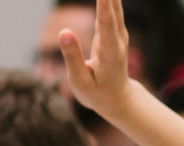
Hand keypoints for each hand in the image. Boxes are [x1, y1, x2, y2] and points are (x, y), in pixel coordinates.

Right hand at [59, 0, 147, 119]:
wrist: (117, 98)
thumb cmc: (96, 93)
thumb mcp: (80, 82)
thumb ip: (72, 57)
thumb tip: (64, 32)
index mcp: (109, 54)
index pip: (107, 24)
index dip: (105, 5)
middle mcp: (118, 40)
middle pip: (114, 9)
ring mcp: (119, 35)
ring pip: (116, 6)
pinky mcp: (116, 31)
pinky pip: (112, 8)